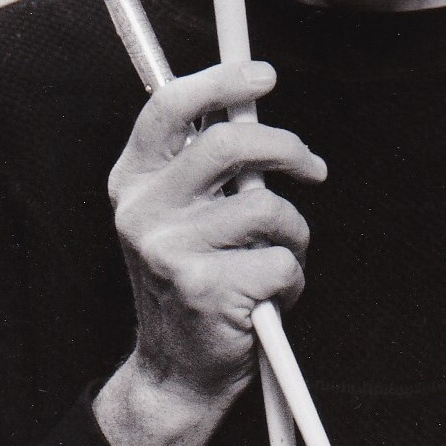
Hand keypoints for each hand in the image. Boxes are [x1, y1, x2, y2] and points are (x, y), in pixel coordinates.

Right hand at [94, 61, 325, 445]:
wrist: (176, 370)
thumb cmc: (194, 277)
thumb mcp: (182, 213)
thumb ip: (207, 163)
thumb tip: (254, 108)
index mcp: (134, 181)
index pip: (168, 107)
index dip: (220, 81)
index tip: (262, 75)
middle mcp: (142, 211)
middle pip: (228, 146)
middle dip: (286, 148)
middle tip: (312, 166)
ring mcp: (170, 250)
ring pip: (268, 208)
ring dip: (294, 231)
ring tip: (279, 254)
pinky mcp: (205, 289)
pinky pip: (282, 260)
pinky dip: (292, 277)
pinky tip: (269, 295)